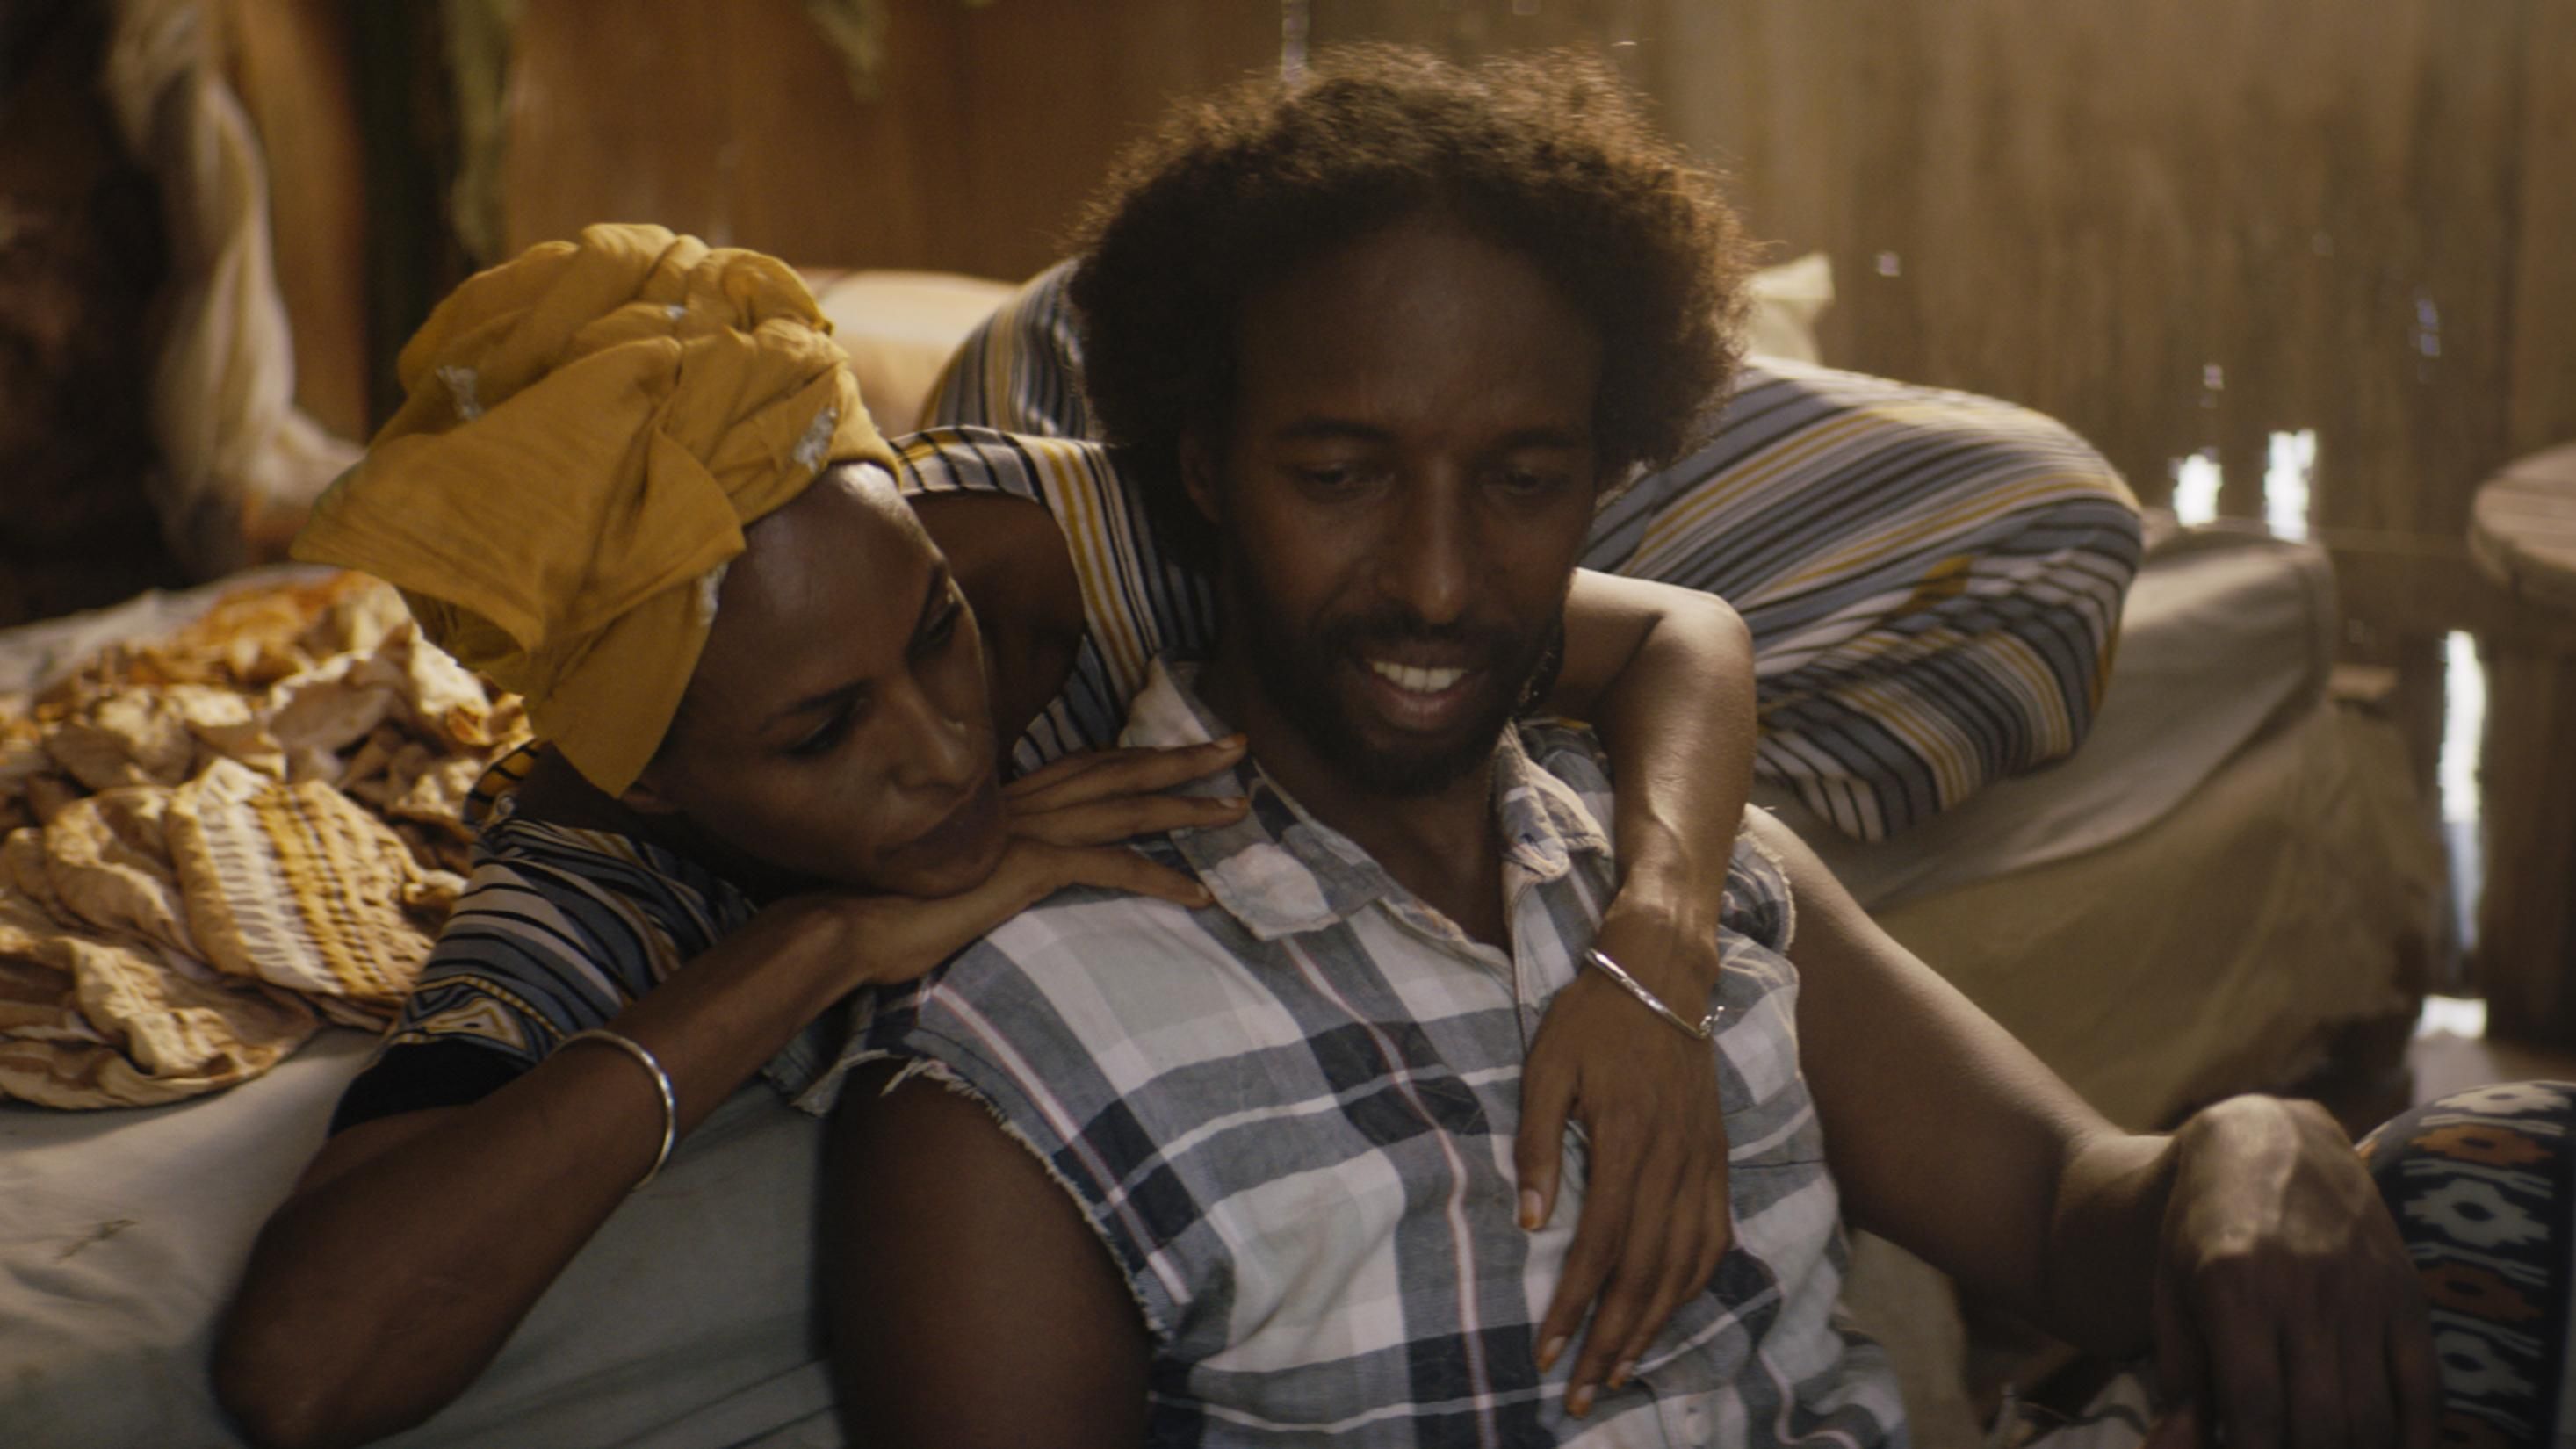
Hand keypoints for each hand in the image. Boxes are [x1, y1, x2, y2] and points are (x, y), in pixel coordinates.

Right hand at [835, 738, 1248, 986]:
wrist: (847, 922)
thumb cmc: (885, 907)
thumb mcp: (949, 869)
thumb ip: (985, 857)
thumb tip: (1004, 869)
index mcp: (1004, 798)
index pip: (1087, 767)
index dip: (1138, 756)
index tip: (1181, 750)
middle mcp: (1022, 802)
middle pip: (1119, 770)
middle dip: (1183, 759)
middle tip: (1239, 747)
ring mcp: (1026, 829)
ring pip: (1128, 807)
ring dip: (1189, 807)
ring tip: (1240, 808)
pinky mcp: (1028, 865)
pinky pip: (1111, 865)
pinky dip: (1160, 879)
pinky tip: (1199, 895)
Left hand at [1516, 900, 1730, 1415]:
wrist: (1661, 976)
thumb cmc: (1591, 1020)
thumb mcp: (1546, 1069)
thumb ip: (1537, 1145)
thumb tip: (1530, 1224)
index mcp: (1628, 1142)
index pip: (1599, 1248)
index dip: (1573, 1308)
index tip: (1547, 1353)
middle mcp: (1674, 1164)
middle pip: (1644, 1274)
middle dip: (1610, 1342)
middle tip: (1581, 1394)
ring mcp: (1704, 1165)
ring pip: (1683, 1267)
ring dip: (1652, 1327)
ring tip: (1619, 1371)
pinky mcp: (1718, 1161)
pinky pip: (1712, 1239)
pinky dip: (1691, 1286)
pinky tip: (1667, 1313)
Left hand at [2147, 1096, 2436, 1448]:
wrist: (2268, 1139)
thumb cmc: (2201, 1223)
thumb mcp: (2170, 1288)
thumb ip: (2180, 1375)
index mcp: (2233, 1286)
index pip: (2253, 1408)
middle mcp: (2303, 1289)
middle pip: (2318, 1423)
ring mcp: (2362, 1291)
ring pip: (2371, 1414)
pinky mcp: (2405, 1292)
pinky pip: (2425, 1386)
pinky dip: (2414, 1437)